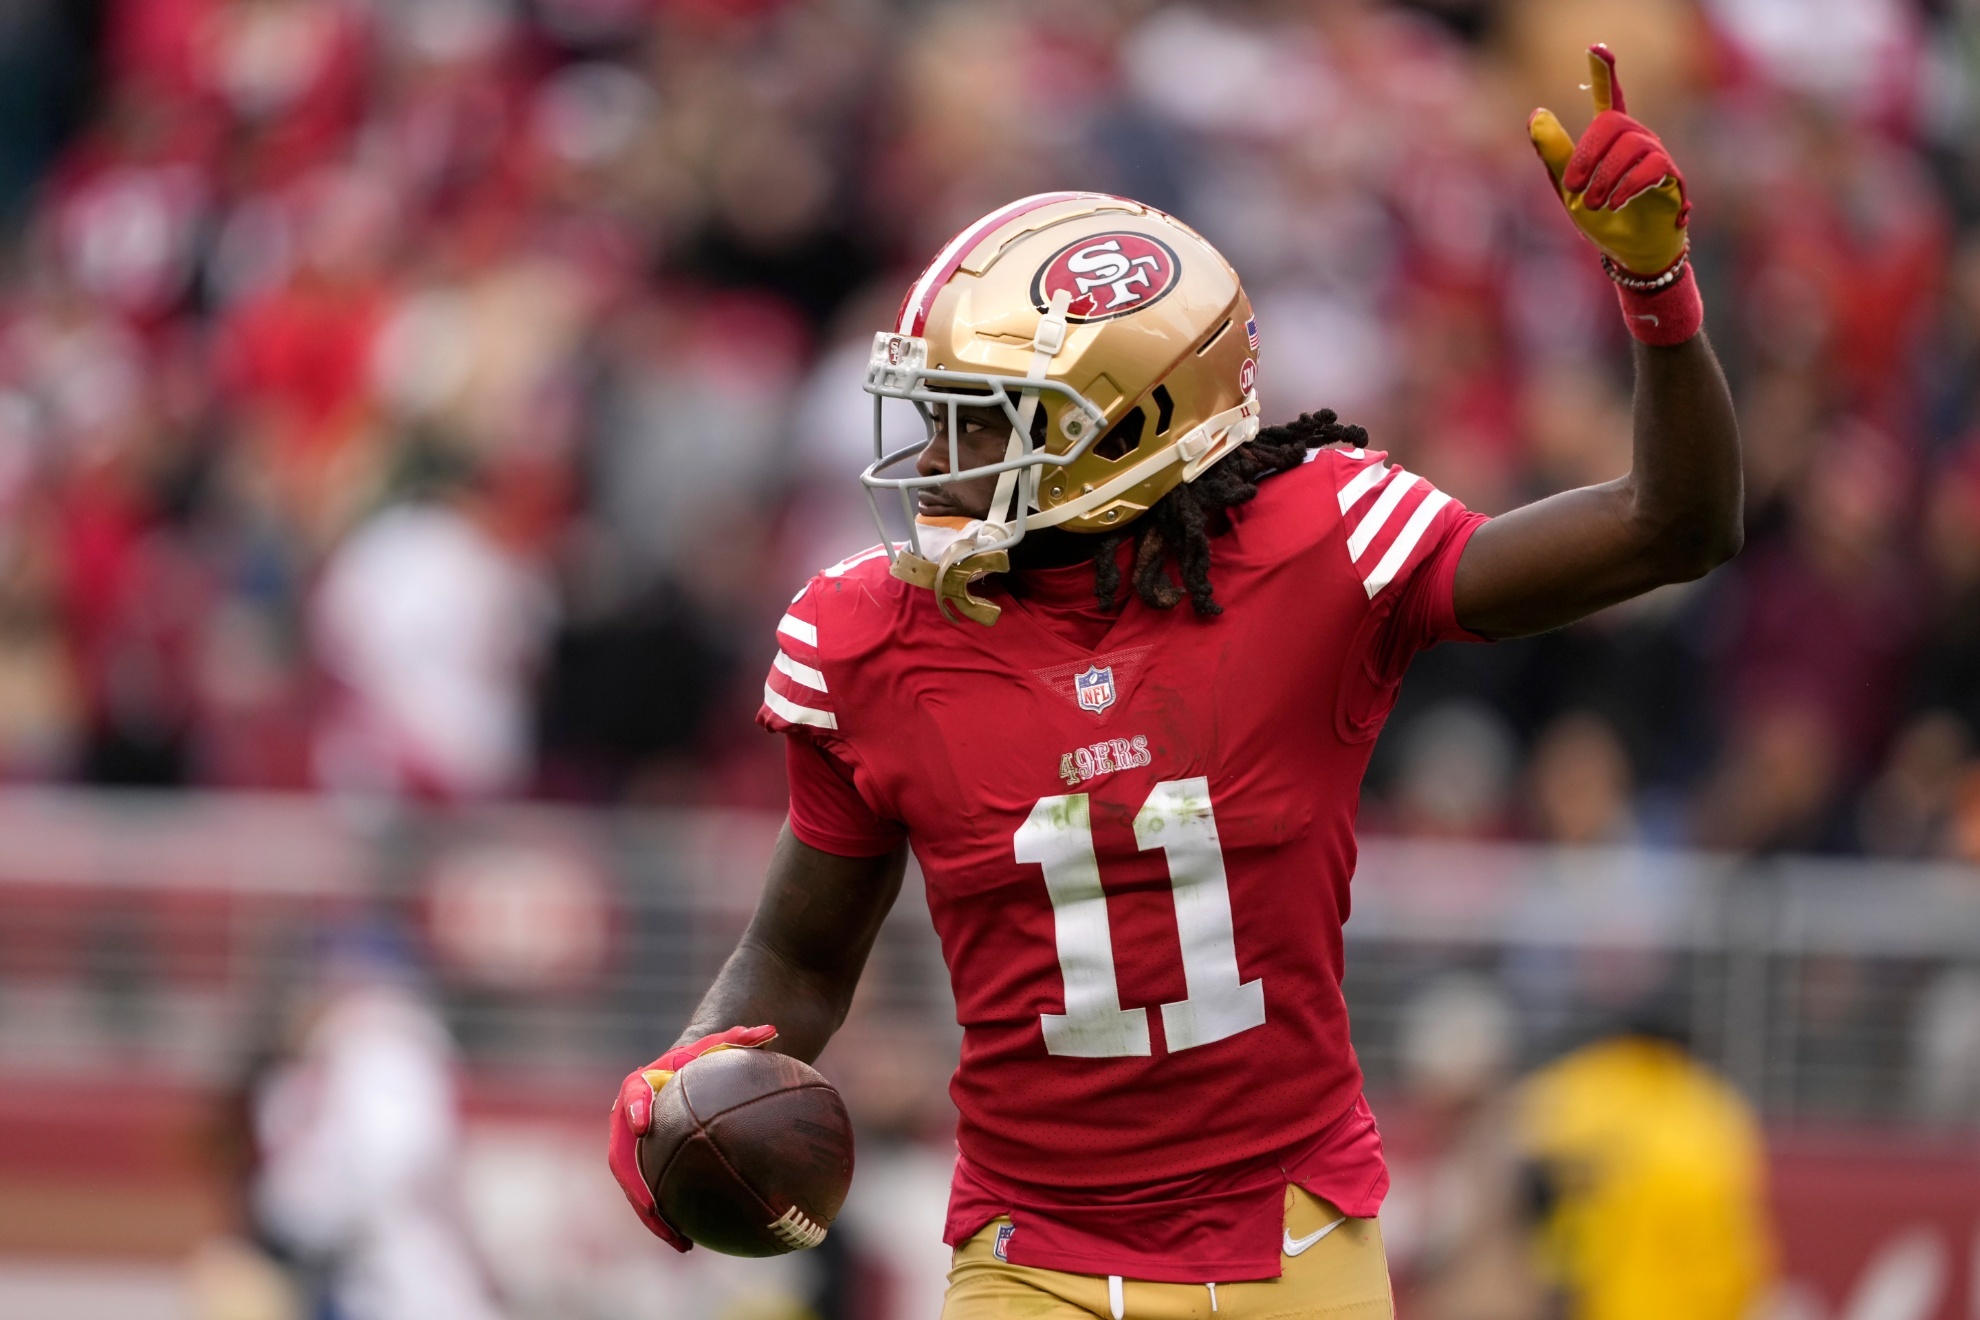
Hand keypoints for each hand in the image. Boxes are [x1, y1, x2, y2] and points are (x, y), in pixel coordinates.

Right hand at [607, 1024, 778, 1249]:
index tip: (643, 1125)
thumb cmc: (705, 1058)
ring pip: (634, 1187)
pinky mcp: (645, 1167)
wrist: (684, 1073)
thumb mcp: (723, 1045)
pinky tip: (692, 1241)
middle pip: (622, 1159)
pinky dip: (667, 1219)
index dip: (633, 1109)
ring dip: (651, 1216)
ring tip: (678, 1240)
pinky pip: (653, 1195)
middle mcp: (628, 1120)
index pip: (632, 1095)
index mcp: (642, 1086)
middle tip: (654, 1208)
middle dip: (635, 1187)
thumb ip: (743, 1039)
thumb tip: (774, 1030)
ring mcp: (632, 1149)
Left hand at [1528, 45, 1689, 277]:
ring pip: (1632, 146)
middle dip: (1587, 155)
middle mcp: (1636, 139)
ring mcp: (1656, 155)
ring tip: (1594, 205)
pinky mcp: (1672, 177)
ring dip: (1606, 177)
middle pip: (1613, 123)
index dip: (1604, 73)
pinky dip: (1629, 185)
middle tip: (1573, 188)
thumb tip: (1536, 114)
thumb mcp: (1568, 186)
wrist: (1628, 252)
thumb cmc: (1599, 217)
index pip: (1609, 98)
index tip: (1598, 49)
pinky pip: (1653, 167)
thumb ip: (1554, 152)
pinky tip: (1615, 203)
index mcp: (1609, 140)